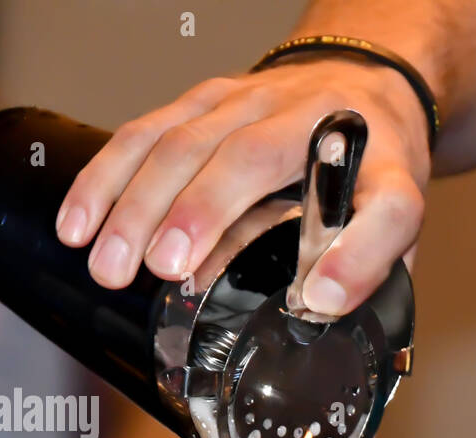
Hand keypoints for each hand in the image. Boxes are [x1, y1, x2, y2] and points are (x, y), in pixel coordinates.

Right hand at [56, 58, 430, 316]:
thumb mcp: (396, 225)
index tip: (319, 299)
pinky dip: (106, 178)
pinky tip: (79, 223)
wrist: (364, 92)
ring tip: (110, 264)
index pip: (382, 205)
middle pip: (249, 158)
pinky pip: (144, 133)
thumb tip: (321, 306)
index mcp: (375, 164)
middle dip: (200, 213)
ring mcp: (250, 104)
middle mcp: (311, 119)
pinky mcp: (203, 102)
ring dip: (138, 203)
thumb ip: (373, 267)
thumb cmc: (372, 172)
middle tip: (164, 269)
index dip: (354, 254)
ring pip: (183, 142)